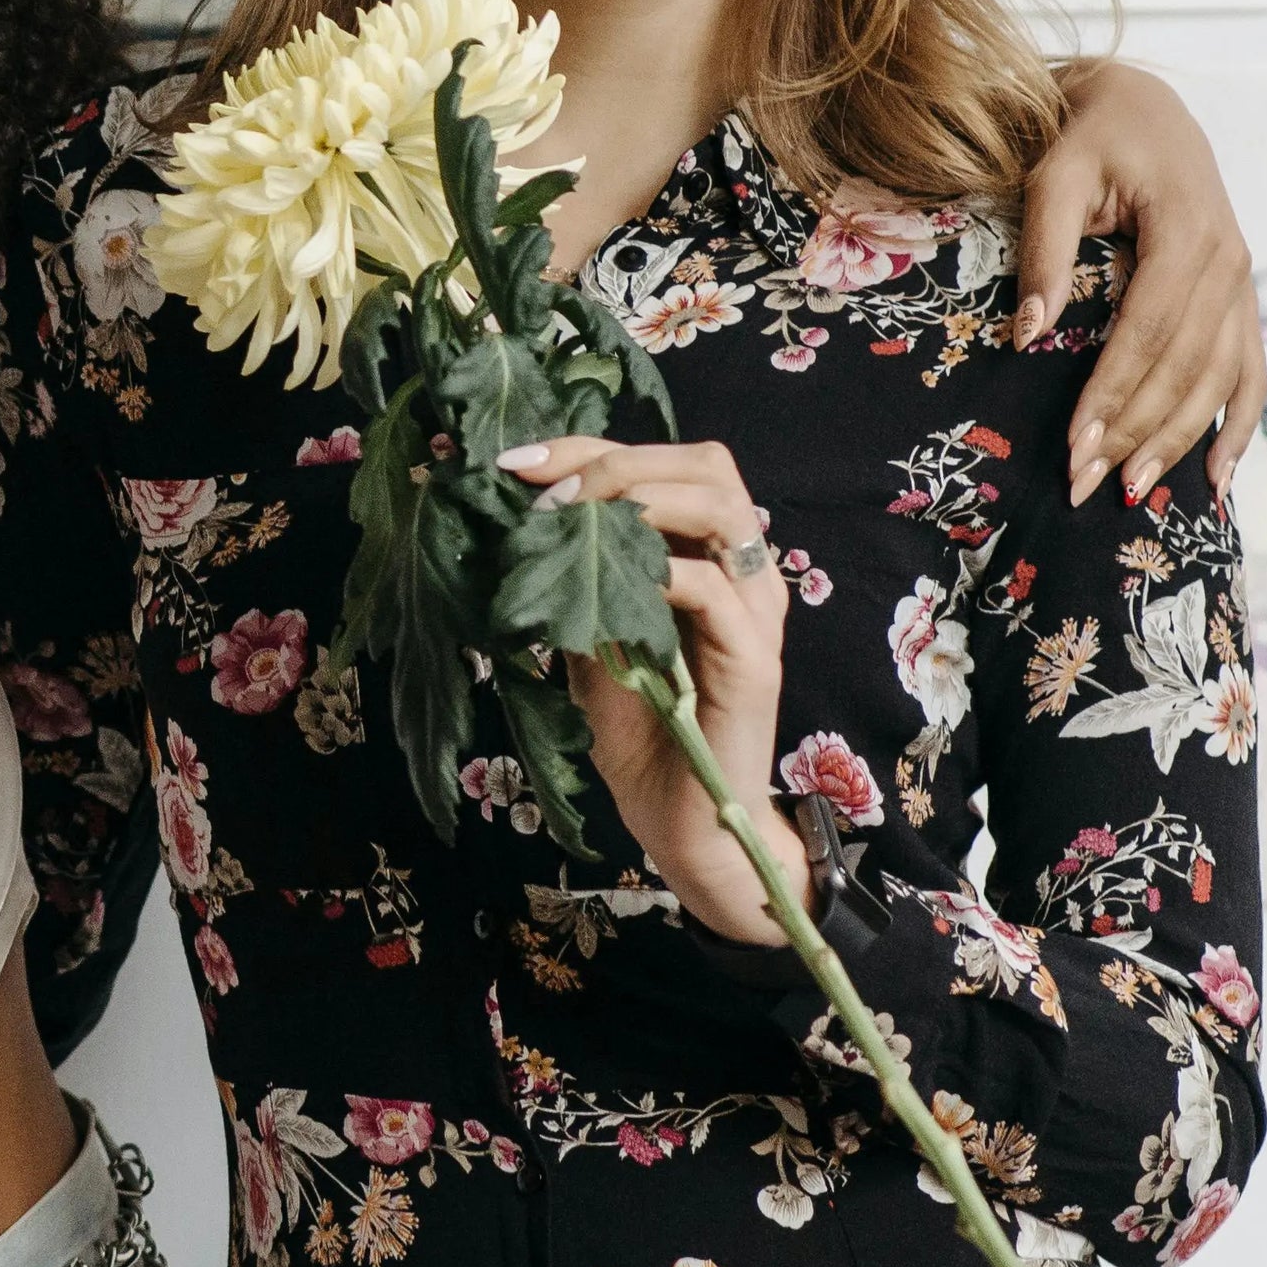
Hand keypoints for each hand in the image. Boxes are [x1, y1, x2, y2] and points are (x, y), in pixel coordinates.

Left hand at [503, 437, 807, 945]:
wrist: (678, 817)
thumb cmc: (638, 729)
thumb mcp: (588, 633)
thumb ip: (572, 576)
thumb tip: (510, 515)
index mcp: (705, 554)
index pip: (662, 463)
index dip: (587, 450)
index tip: (514, 462)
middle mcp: (740, 569)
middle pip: (704, 464)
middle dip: (613, 461)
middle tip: (543, 491)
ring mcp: (755, 610)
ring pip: (719, 505)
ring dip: (635, 498)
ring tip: (569, 522)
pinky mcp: (755, 657)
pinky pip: (714, 587)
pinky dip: (658, 570)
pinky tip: (607, 585)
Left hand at [1028, 61, 1266, 505]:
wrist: (1139, 103)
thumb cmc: (1087, 136)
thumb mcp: (1055, 176)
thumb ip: (1044, 250)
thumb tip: (1027, 334)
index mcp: (1188, 231)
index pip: (1147, 331)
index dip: (1112, 392)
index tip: (1075, 445)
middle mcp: (1230, 262)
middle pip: (1184, 365)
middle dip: (1137, 431)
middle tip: (1088, 486)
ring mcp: (1242, 282)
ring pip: (1219, 377)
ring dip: (1181, 440)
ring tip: (1136, 493)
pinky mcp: (1240, 296)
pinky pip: (1250, 370)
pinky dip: (1239, 424)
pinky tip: (1217, 478)